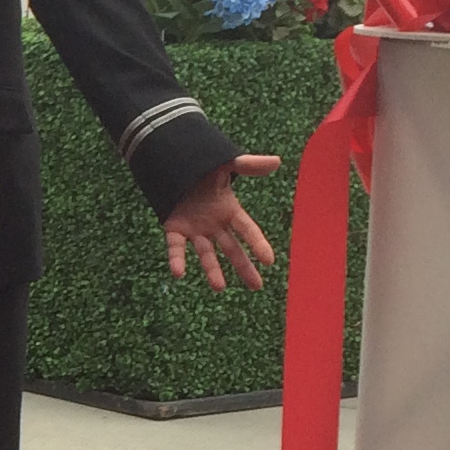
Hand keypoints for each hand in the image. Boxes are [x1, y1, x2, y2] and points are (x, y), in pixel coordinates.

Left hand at [164, 157, 281, 290]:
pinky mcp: (174, 229)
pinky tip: (178, 273)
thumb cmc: (202, 165)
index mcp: (229, 210)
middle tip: (256, 286)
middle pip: (232, 248)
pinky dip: (177, 259)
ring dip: (212, 270)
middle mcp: (214, 224)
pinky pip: (176, 247)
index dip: (258, 244)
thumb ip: (249, 165)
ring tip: (219, 287)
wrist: (173, 163)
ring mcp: (195, 229)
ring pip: (206, 253)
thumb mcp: (227, 164)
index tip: (269, 261)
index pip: (247, 230)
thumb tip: (277, 161)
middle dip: (243, 266)